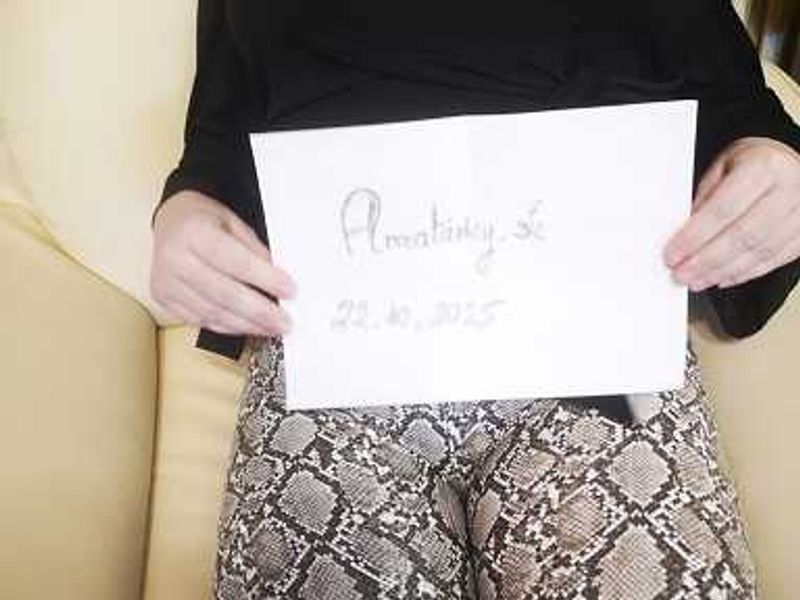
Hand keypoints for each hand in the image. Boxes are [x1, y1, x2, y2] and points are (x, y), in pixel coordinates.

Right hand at [150, 190, 295, 335]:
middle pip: (224, 293)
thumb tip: (278, 280)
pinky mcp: (164, 299)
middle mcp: (174, 258)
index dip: (265, 279)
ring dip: (246, 324)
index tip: (290, 290)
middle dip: (259, 311)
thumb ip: (255, 250)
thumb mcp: (234, 223)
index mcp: (194, 232)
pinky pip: (200, 320)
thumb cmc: (204, 220)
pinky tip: (248, 327)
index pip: (236, 261)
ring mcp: (166, 282)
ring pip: (213, 313)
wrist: (170, 221)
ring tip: (271, 328)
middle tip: (284, 321)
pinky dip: (228, 327)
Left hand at [664, 136, 799, 290]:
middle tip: (681, 273)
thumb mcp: (723, 167)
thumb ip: (705, 198)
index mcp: (764, 167)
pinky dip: (745, 273)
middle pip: (743, 235)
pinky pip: (775, 260)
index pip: (723, 209)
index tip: (673, 254)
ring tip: (697, 280)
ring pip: (760, 252)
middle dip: (706, 261)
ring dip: (722, 271)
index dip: (695, 237)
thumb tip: (683, 234)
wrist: (789, 164)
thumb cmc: (755, 163)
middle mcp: (789, 189)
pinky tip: (722, 278)